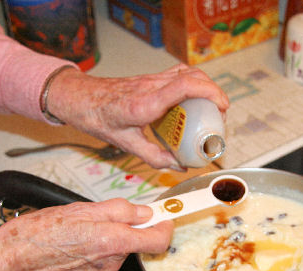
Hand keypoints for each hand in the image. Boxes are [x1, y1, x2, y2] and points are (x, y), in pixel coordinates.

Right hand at [0, 199, 172, 270]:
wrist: (14, 260)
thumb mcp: (84, 209)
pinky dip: (100, 246)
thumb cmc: (41, 232)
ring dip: (112, 235)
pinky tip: (78, 240)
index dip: (166, 225)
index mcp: (113, 243)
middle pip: (137, 241)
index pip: (158, 240)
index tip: (165, 214)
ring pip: (120, 248)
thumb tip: (145, 213)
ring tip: (83, 226)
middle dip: (128, 225)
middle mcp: (112, 263)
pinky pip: (107, 258)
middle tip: (104, 213)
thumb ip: (120, 211)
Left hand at [45, 64, 228, 169]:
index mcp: (145, 103)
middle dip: (214, 92)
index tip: (222, 106)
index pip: (184, 86)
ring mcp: (151, 79)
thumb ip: (154, 157)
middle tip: (220, 114)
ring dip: (205, 87)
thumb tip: (179, 165)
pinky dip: (193, 83)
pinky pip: (178, 75)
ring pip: (187, 72)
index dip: (209, 92)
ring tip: (211, 108)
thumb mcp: (126, 144)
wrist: (80, 98)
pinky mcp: (151, 78)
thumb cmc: (98, 117)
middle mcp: (150, 86)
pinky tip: (194, 100)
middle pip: (192, 76)